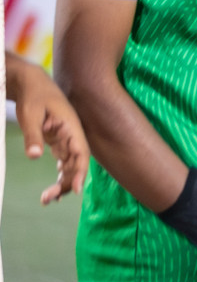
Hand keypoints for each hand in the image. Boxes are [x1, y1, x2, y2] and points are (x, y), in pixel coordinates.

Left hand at [11, 57, 88, 203]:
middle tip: (48, 199)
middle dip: (66, 183)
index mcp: (71, 127)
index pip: (81, 153)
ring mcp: (66, 139)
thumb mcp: (30, 114)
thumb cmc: (33, 95)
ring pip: (69, 166)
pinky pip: (62, 162)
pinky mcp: (58, 141)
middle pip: (76, 164)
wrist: (31, 82)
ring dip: (61, 183)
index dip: (80, 172)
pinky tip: (52, 190)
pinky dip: (59, 176)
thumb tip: (35, 157)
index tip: (76, 189)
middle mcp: (72, 135)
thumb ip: (33, 136)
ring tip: (46, 199)